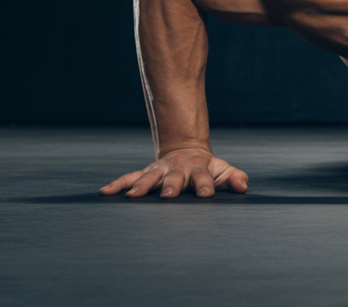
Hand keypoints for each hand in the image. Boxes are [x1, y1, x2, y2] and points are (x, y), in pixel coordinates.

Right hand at [99, 147, 248, 198]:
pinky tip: (105, 192)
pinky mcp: (146, 172)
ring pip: (150, 177)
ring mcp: (161, 170)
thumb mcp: (224, 171)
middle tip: (169, 196)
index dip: (206, 186)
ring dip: (142, 186)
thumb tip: (243, 187)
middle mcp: (178, 169)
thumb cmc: (208, 169)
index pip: (204, 178)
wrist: (188, 151)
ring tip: (133, 196)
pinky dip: (118, 184)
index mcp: (199, 169)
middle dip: (172, 186)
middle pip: (175, 177)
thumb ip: (235, 179)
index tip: (207, 195)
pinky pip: (129, 177)